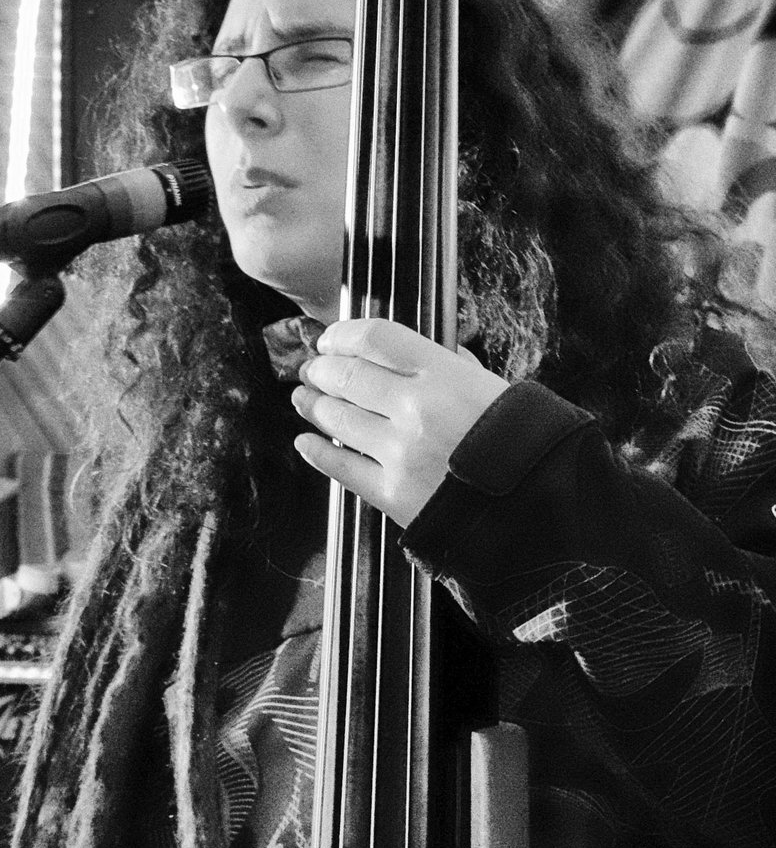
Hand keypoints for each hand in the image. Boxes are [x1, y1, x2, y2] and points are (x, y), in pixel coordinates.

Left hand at [291, 318, 508, 527]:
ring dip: (313, 405)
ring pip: (336, 418)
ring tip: (304, 399)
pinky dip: (317, 451)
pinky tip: (306, 442)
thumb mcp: (500, 391)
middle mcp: (415, 407)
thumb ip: (457, 371)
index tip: (330, 340)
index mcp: (444, 374)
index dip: (342, 335)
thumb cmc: (529, 448)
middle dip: (322, 370)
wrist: (543, 511)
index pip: (375, 339)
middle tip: (312, 369)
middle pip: (347, 375)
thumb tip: (431, 358)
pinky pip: (340, 466)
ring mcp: (399, 452)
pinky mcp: (391, 493)